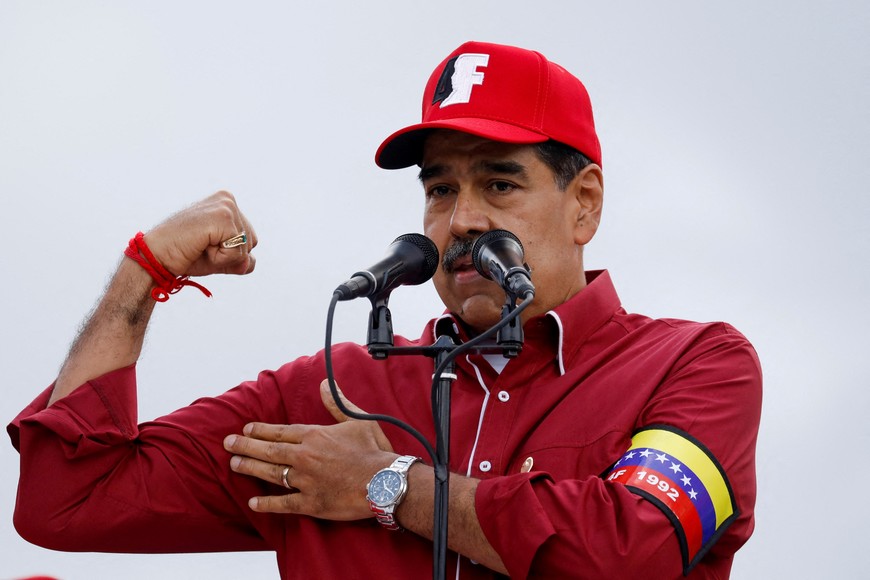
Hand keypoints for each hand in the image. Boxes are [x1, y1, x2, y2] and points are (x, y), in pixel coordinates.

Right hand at [144, 190, 256, 276]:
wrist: (156, 256)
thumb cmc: (185, 255)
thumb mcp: (219, 258)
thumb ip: (240, 261)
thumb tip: (250, 262)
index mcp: (227, 204)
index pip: (250, 239)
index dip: (229, 252)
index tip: (205, 245)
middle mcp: (228, 199)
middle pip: (251, 242)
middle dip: (229, 254)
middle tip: (201, 247)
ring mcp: (226, 206)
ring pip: (245, 247)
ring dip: (223, 257)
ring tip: (200, 246)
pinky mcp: (222, 217)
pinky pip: (237, 251)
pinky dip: (220, 258)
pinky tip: (201, 247)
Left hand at [223, 380, 394, 519]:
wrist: (385, 482)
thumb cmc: (374, 451)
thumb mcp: (358, 420)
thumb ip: (337, 403)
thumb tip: (325, 384)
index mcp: (314, 436)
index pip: (280, 432)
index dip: (261, 431)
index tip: (246, 429)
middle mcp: (304, 457)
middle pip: (268, 451)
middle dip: (245, 447)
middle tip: (227, 444)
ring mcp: (305, 481)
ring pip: (270, 473)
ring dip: (250, 468)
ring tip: (234, 465)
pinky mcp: (310, 503)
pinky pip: (283, 504)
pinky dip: (267, 504)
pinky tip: (253, 503)